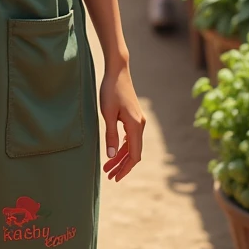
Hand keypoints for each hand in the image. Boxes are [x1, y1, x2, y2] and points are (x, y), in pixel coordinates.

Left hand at [101, 64, 145, 181]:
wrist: (117, 71)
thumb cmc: (111, 90)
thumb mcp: (107, 113)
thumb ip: (110, 135)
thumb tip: (111, 156)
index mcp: (135, 126)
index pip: (134, 155)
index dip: (125, 168)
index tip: (115, 178)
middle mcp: (140, 125)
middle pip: (134, 152)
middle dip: (121, 165)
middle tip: (109, 176)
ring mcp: (138, 120)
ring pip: (131, 145)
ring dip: (120, 156)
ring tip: (108, 167)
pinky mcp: (133, 116)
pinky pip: (130, 137)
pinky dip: (122, 146)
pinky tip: (114, 151)